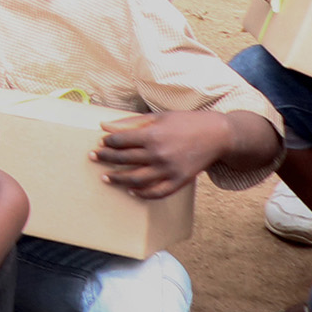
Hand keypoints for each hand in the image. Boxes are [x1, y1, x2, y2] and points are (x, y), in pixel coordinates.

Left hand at [93, 111, 225, 198]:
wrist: (217, 135)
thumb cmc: (185, 122)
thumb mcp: (158, 117)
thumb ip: (130, 123)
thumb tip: (104, 126)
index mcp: (152, 135)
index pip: (120, 141)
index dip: (107, 142)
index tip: (101, 142)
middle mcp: (159, 154)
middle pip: (124, 160)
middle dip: (105, 159)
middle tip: (93, 157)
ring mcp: (170, 170)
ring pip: (136, 180)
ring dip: (118, 180)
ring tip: (105, 178)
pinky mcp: (180, 181)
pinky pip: (157, 193)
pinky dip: (143, 194)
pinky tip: (131, 191)